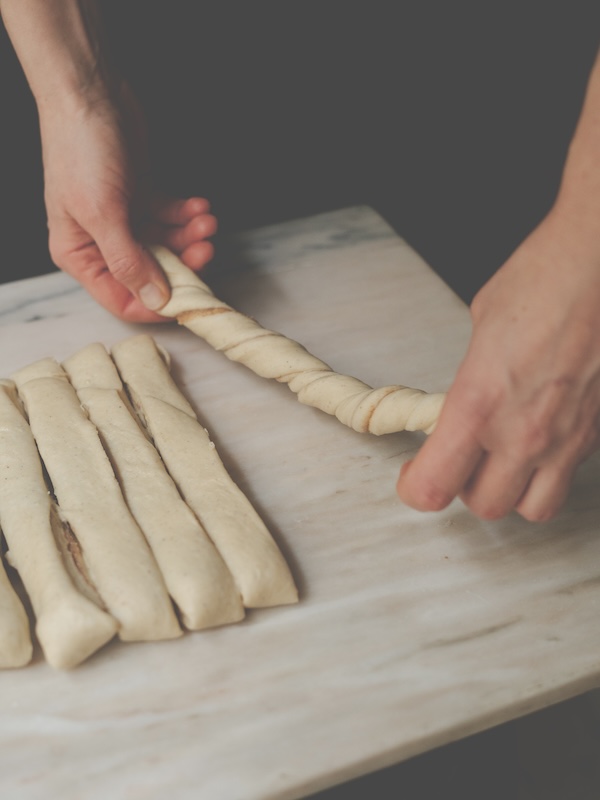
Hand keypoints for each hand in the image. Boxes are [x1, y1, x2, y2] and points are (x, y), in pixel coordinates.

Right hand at [39, 81, 216, 321]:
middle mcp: (101, 242)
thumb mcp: (102, 213)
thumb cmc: (81, 149)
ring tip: (206, 220)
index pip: (122, 299)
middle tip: (206, 248)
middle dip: (182, 263)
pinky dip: (187, 215)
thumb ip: (129, 261)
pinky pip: (171, 218)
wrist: (90, 93)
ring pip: (167, 245)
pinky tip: (199, 205)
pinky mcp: (142, 198)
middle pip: (151, 274)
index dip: (157, 305)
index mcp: (80, 254)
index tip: (189, 299)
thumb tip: (154, 300)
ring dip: (190, 235)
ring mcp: (124, 221)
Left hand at [396, 209, 599, 520]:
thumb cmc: (545, 277)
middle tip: (460, 462)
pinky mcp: (597, 433)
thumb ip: (471, 378)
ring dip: (513, 491)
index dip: (415, 489)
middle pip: (485, 506)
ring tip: (505, 461)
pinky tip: (544, 434)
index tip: (414, 475)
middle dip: (465, 489)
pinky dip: (551, 467)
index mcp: (479, 404)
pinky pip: (569, 473)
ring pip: (534, 507)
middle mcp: (524, 433)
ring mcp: (567, 438)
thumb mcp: (482, 326)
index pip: (432, 487)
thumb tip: (468, 396)